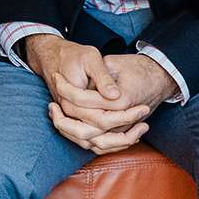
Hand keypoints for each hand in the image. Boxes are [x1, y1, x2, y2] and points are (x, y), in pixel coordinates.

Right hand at [21, 34, 150, 153]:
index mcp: (72, 101)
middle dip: (125, 134)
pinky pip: (91, 141)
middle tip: (145, 123)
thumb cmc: (73, 55)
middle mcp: (70, 114)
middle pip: (99, 136)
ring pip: (94, 144)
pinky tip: (127, 133)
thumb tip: (116, 95)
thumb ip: (102, 77)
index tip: (145, 108)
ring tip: (140, 130)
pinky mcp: (74, 121)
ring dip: (118, 142)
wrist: (52, 57)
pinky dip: (109, 142)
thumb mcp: (89, 58)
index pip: (102, 119)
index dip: (126, 116)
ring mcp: (70, 120)